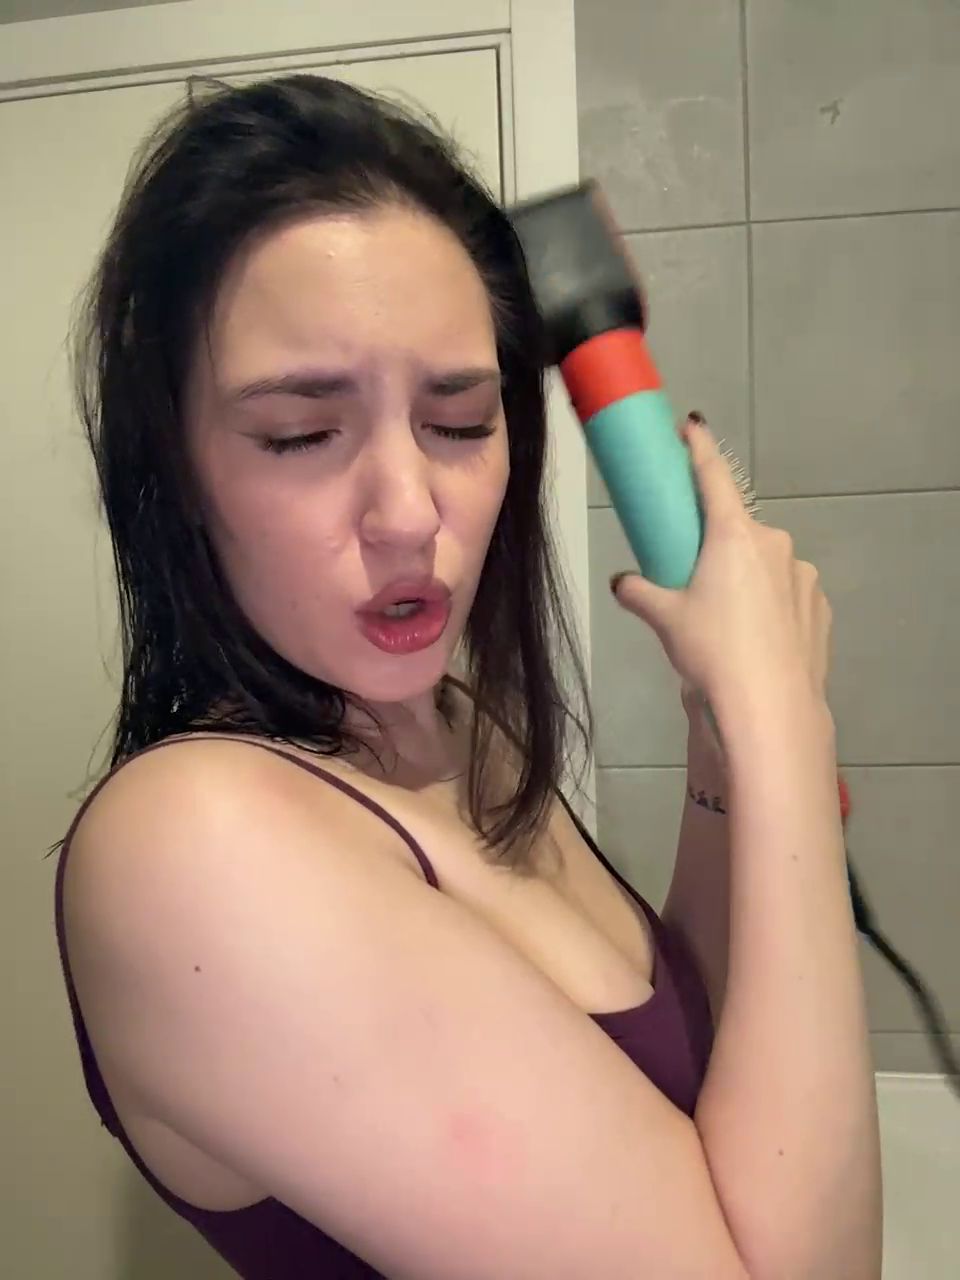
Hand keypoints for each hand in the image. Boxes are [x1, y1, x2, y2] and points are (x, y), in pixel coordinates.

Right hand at [611, 418, 831, 715]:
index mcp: (733, 535)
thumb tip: (621, 583)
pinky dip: (772, 605)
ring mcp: (803, 574)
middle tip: (695, 580)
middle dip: (718, 546)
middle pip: (738, 530)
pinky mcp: (819, 607)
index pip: (713, 476)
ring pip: (766, 565)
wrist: (771, 705)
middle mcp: (773, 543)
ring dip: (747, 579)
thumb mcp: (665, 621)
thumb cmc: (712, 651)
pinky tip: (758, 640)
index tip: (691, 426)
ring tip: (727, 624)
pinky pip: (788, 594)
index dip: (699, 448)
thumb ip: (640, 593)